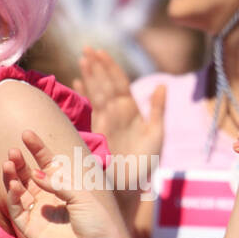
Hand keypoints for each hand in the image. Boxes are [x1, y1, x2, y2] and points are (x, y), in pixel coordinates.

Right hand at [3, 129, 128, 237]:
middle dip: (20, 162)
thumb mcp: (81, 196)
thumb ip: (58, 183)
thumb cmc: (97, 224)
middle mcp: (48, 198)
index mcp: (63, 187)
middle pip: (28, 175)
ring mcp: (38, 213)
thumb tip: (35, 173)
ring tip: (9, 163)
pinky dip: (13, 196)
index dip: (36, 148)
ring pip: (18, 190)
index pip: (46, 163)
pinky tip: (14, 185)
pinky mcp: (30, 229)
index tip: (26, 134)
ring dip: (12, 176)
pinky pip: (17, 209)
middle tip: (13, 151)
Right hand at [74, 47, 165, 168]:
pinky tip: (76, 83)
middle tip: (86, 48)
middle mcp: (117, 113)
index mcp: (131, 111)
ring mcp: (105, 121)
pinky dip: (82, 95)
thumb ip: (157, 110)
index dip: (110, 67)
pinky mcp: (94, 132)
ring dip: (89, 76)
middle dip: (97, 66)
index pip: (119, 83)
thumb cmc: (145, 165)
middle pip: (105, 84)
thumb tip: (161, 84)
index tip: (101, 52)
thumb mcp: (156, 136)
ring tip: (82, 60)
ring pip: (95, 93)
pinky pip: (87, 108)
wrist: (129, 189)